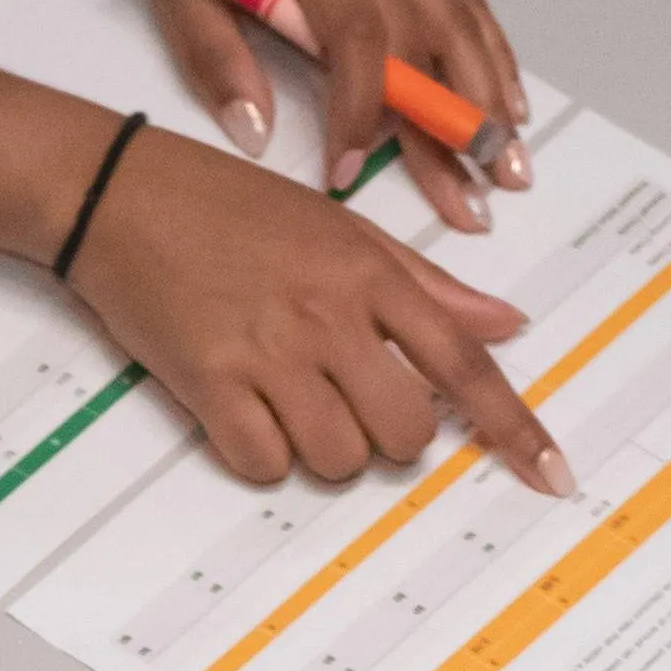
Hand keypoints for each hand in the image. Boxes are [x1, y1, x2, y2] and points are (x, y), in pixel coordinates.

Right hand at [71, 128, 565, 494]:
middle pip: (404, 433)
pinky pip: (265, 464)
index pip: (464, 362)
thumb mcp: (339, 227)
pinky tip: (242, 409)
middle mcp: (330, 314)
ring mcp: (270, 351)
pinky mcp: (211, 384)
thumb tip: (504, 323)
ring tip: (285, 399)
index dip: (513, 427)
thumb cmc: (227, 208)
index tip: (549, 477)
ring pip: (337, 459)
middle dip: (385, 438)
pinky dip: (261, 455)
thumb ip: (424, 285)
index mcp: (369, 272)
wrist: (122, 193)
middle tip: (346, 402)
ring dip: (320, 450)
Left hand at [138, 0, 529, 232]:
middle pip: (423, 45)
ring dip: (489, 99)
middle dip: (450, 130)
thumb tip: (253, 131)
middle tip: (473, 201)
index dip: (358, 112)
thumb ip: (212, 51)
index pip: (356, 41)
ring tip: (508, 165)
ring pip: (458, 24)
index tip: (345, 172)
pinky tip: (509, 98)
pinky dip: (492, 50)